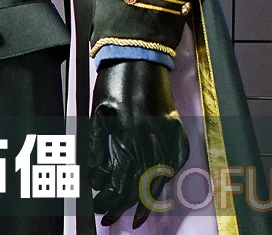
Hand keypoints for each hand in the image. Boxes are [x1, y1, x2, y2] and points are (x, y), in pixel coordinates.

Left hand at [89, 60, 188, 228]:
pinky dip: (168, 177)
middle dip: (125, 205)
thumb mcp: (97, 112)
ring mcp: (166, 130)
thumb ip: (97, 147)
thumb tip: (94, 180)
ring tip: (138, 217)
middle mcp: (148, 133)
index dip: (109, 198)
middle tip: (112, 220)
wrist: (137, 53)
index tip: (100, 210)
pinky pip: (177, 159)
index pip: (119, 177)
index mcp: (125, 130)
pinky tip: (158, 189)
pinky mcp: (177, 125)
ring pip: (161, 176)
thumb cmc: (111, 82)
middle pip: (140, 182)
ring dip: (148, 200)